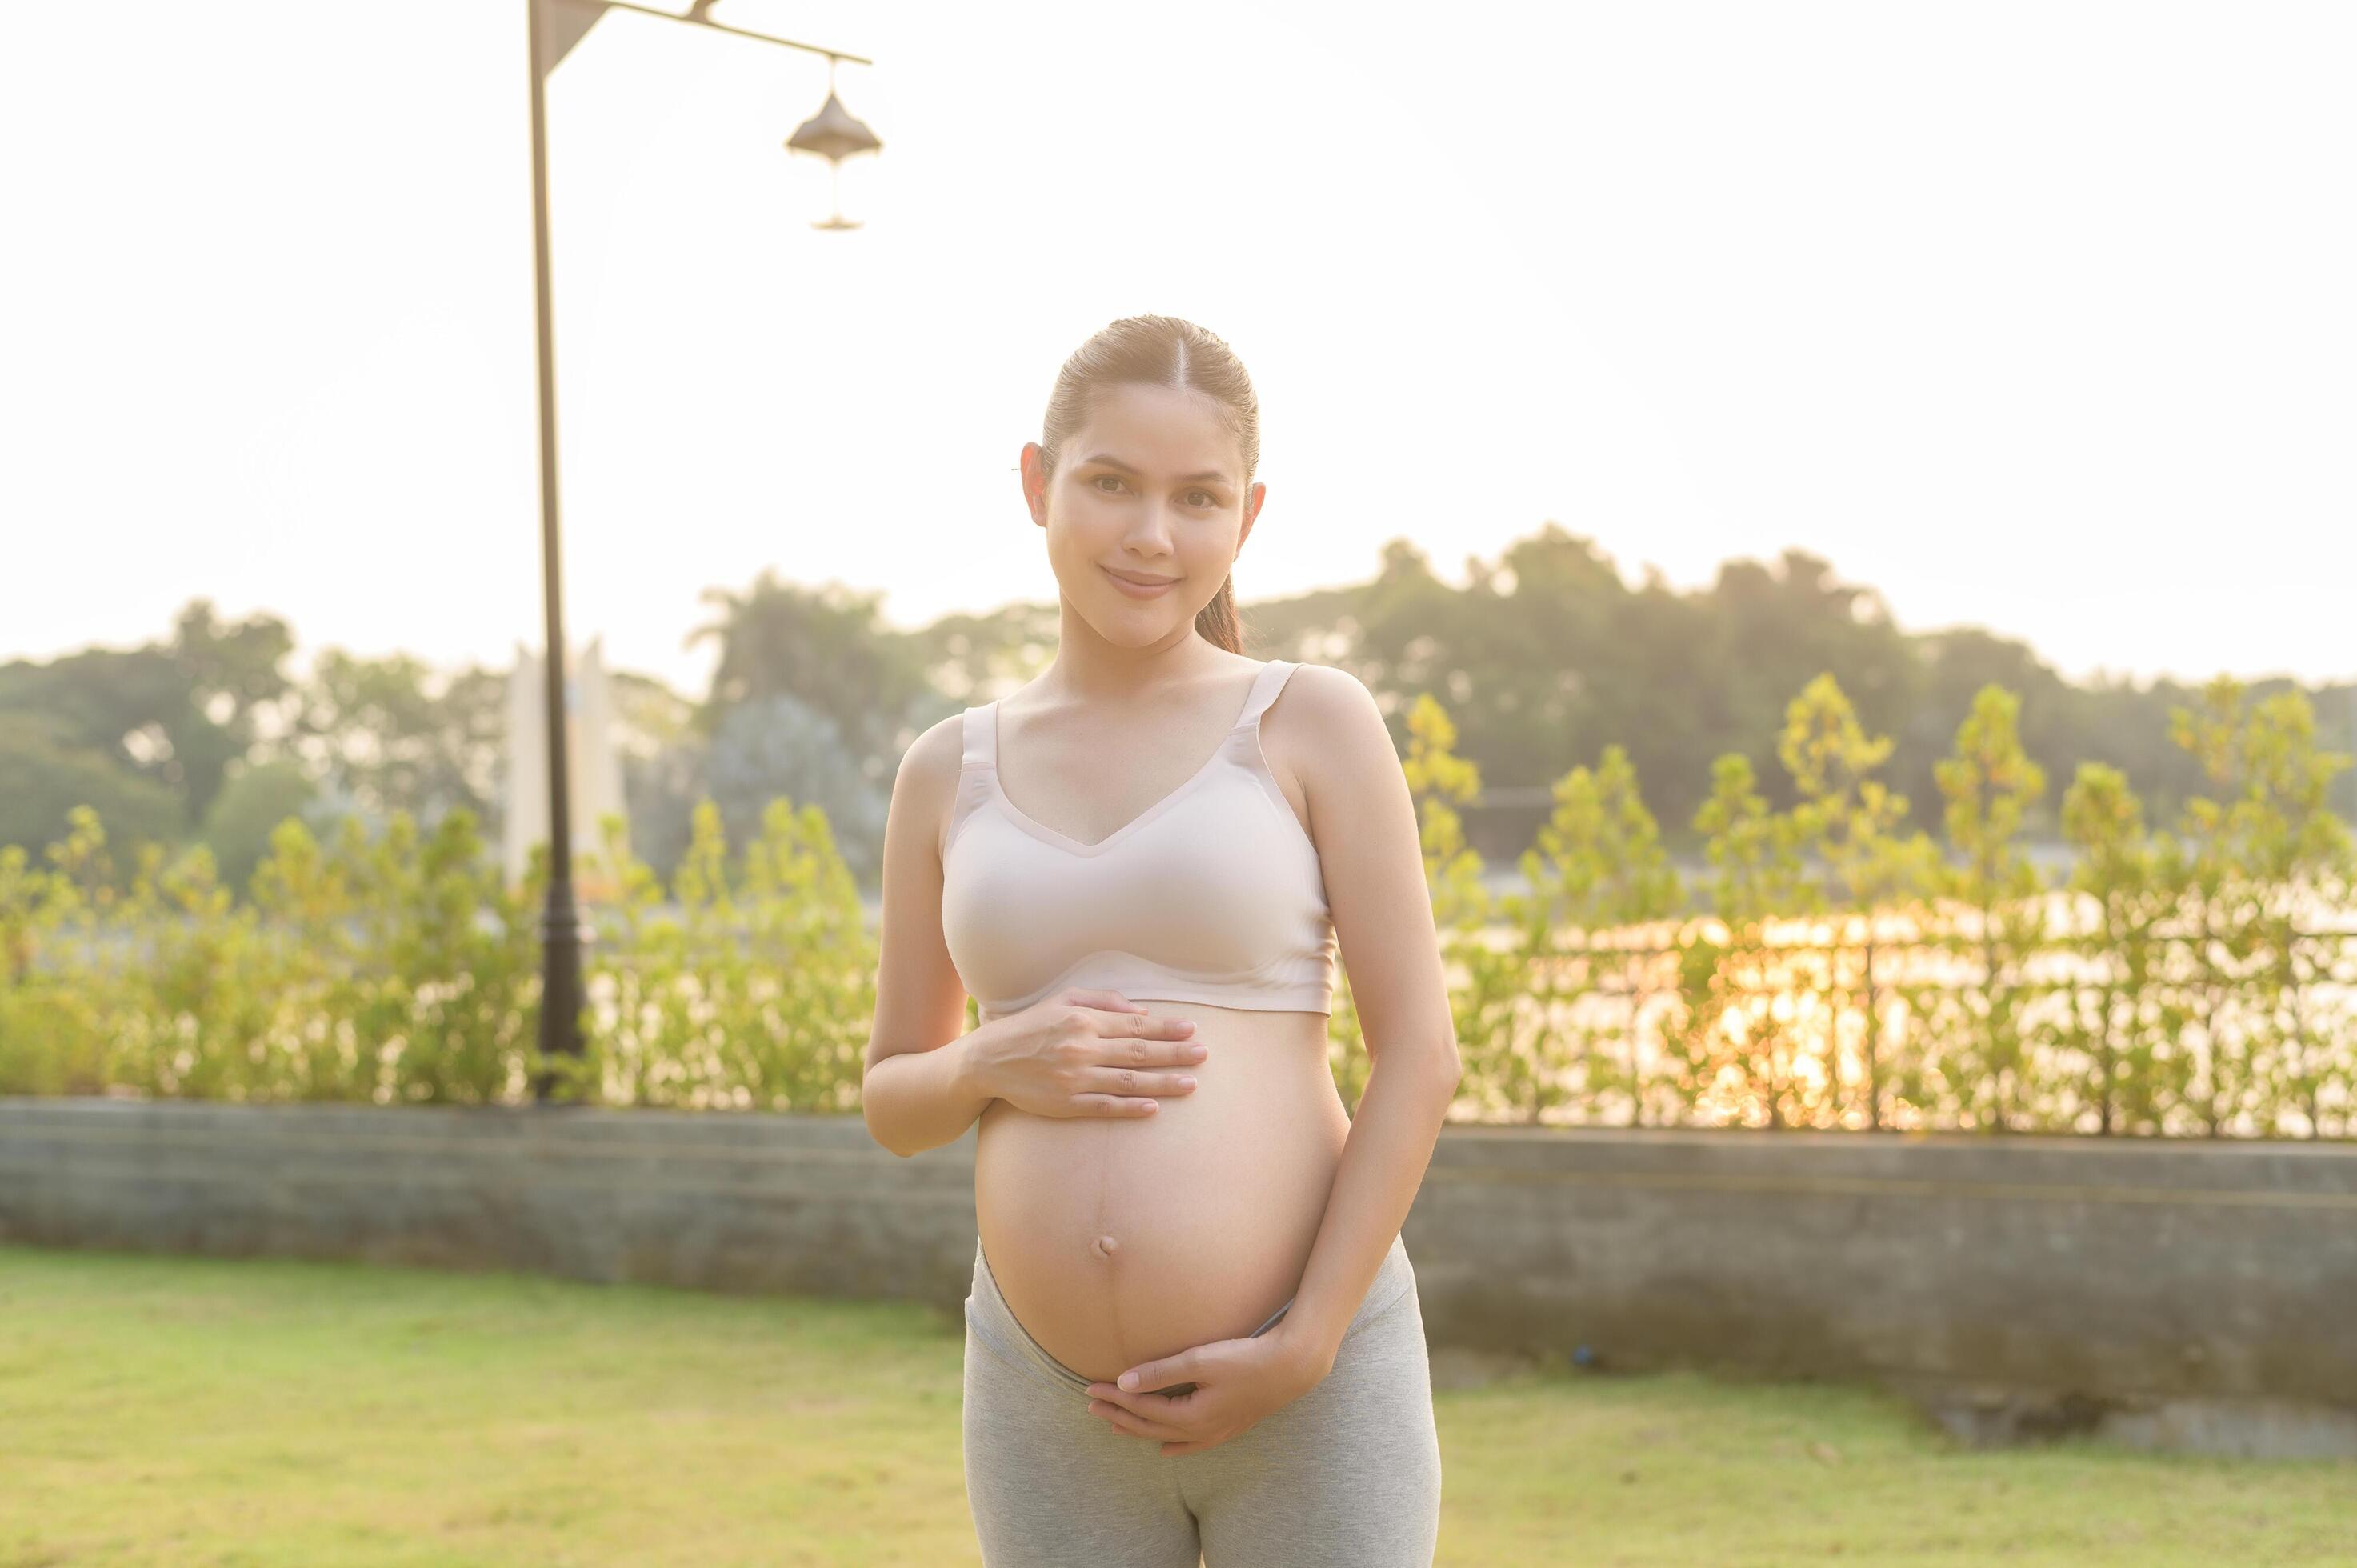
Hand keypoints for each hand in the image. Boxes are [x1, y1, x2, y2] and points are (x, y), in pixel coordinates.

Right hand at [969, 988, 1208, 1119]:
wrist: (988, 1060)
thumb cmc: (1029, 1026)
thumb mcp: (1061, 1001)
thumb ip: (1101, 1001)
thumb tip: (1140, 1011)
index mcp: (1082, 1021)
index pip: (1134, 1025)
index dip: (1166, 1027)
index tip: (1192, 1029)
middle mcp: (1081, 1049)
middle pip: (1138, 1052)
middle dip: (1174, 1053)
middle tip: (1203, 1055)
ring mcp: (1075, 1078)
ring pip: (1128, 1081)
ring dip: (1162, 1083)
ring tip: (1191, 1084)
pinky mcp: (1066, 1104)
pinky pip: (1105, 1107)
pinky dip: (1131, 1108)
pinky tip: (1154, 1109)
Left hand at [1084, 1321, 1331, 1456]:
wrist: (1291, 1367)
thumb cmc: (1245, 1359)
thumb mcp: (1200, 1361)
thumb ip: (1160, 1373)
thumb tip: (1123, 1383)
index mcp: (1190, 1416)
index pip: (1141, 1409)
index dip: (1114, 1398)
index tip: (1090, 1386)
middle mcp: (1200, 1431)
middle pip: (1149, 1427)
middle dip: (1119, 1415)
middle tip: (1091, 1405)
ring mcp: (1216, 1432)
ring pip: (1167, 1437)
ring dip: (1140, 1430)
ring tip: (1115, 1425)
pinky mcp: (1228, 1427)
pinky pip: (1192, 1444)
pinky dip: (1174, 1446)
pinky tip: (1165, 1450)